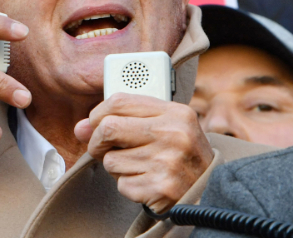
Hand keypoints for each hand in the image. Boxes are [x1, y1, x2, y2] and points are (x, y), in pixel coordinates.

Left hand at [74, 93, 214, 213]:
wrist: (212, 190)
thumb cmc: (183, 154)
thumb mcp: (166, 126)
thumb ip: (125, 120)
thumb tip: (80, 127)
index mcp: (175, 113)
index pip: (119, 101)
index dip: (98, 113)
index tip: (95, 123)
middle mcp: (173, 135)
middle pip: (108, 128)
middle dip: (96, 141)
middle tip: (103, 149)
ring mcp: (166, 162)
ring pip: (111, 160)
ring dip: (116, 166)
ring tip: (138, 166)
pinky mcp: (159, 187)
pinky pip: (121, 183)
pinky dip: (128, 185)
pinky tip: (145, 181)